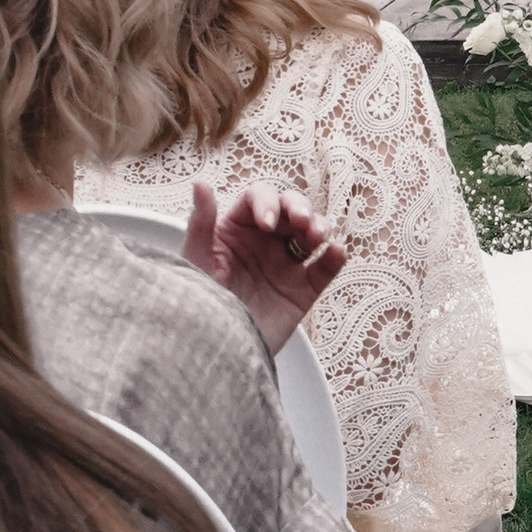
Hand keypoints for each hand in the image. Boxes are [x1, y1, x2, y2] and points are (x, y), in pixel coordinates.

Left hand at [186, 179, 345, 350]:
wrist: (215, 349)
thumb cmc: (197, 304)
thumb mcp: (195, 260)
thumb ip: (201, 222)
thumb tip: (201, 182)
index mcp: (236, 231)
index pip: (258, 199)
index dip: (267, 202)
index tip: (266, 223)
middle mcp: (263, 243)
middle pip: (291, 208)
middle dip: (300, 208)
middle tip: (299, 222)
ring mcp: (285, 266)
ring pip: (312, 233)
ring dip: (320, 226)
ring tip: (316, 236)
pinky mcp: (303, 290)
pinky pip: (325, 269)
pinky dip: (335, 257)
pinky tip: (335, 251)